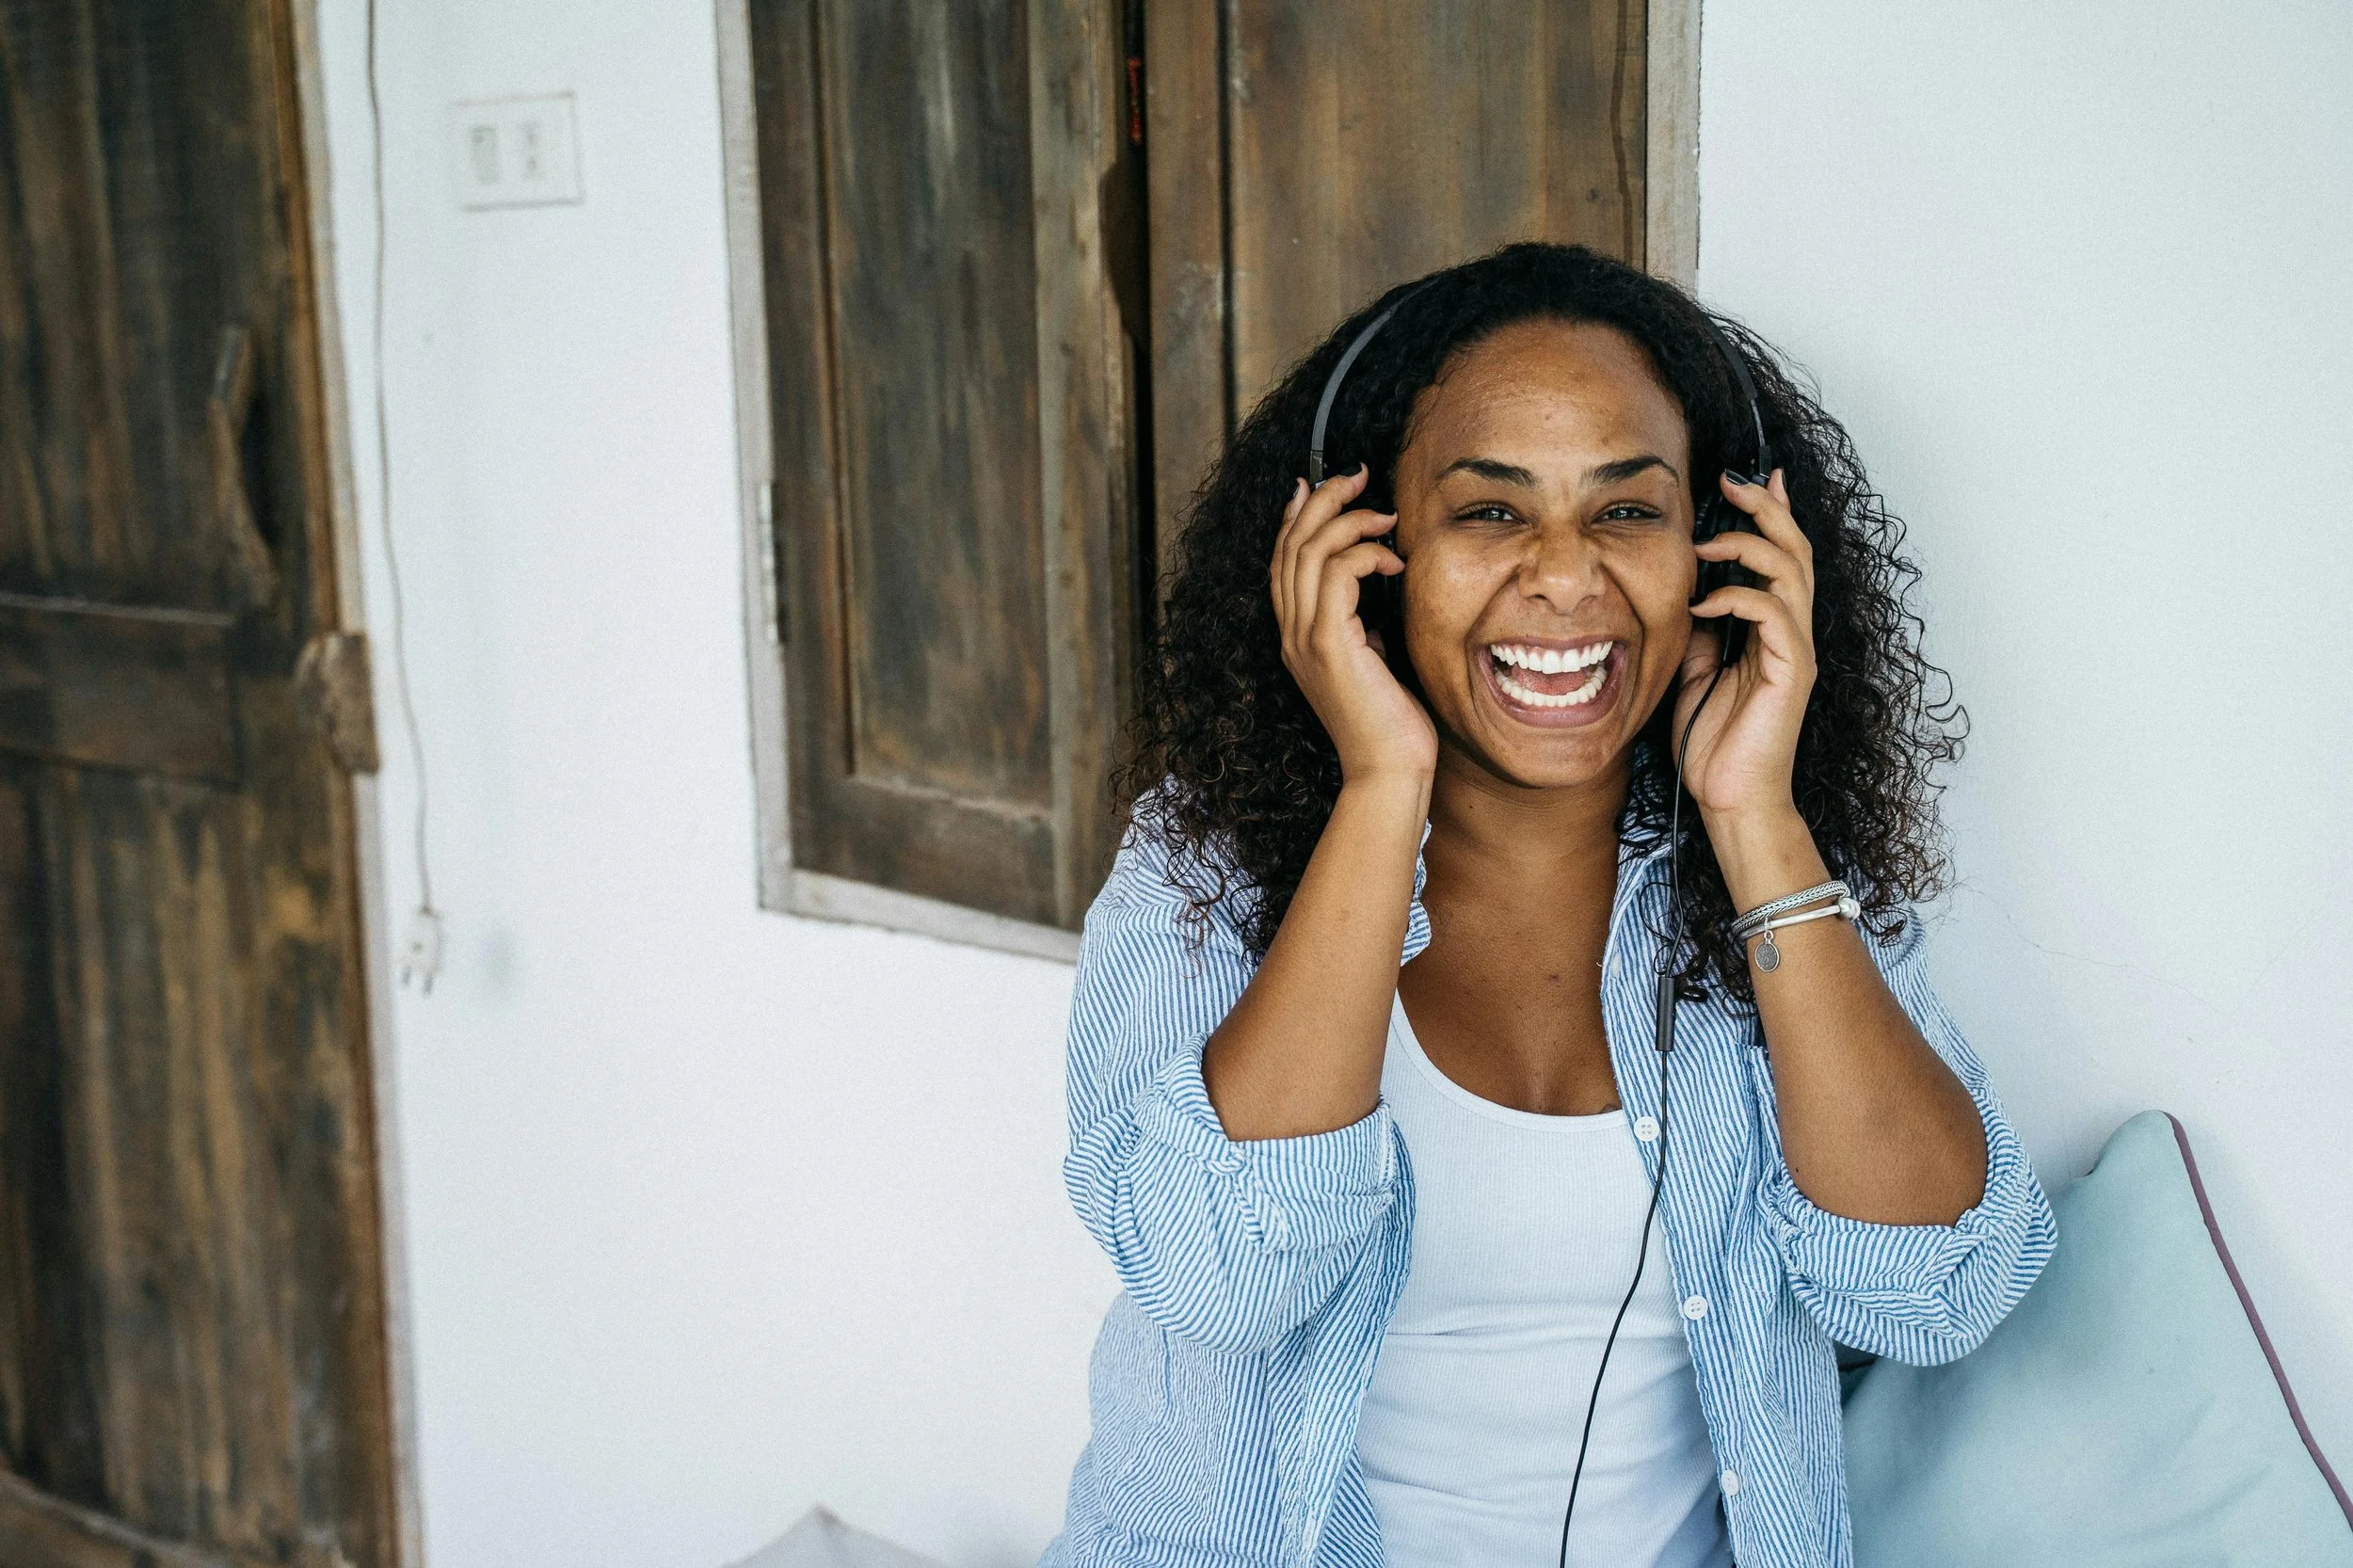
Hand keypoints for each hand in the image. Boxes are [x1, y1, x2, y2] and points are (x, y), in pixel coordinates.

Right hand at [1270, 466, 1436, 784]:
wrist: (1388, 771)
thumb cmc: (1390, 723)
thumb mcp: (1372, 662)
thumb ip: (1360, 628)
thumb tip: (1371, 599)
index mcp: (1297, 637)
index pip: (1283, 561)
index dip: (1296, 516)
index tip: (1321, 483)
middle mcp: (1291, 634)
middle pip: (1290, 545)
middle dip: (1322, 500)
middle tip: (1356, 476)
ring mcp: (1304, 639)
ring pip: (1308, 552)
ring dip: (1347, 520)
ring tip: (1383, 514)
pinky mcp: (1328, 645)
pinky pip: (1336, 575)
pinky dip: (1364, 554)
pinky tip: (1393, 560)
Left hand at [1676, 469, 1815, 823]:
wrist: (1729, 799)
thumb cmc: (1714, 743)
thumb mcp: (1696, 671)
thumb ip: (1701, 631)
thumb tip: (1690, 593)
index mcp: (1771, 630)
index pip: (1779, 558)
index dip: (1770, 515)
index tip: (1747, 480)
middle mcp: (1791, 633)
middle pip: (1794, 551)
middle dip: (1766, 509)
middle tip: (1732, 482)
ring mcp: (1795, 651)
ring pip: (1791, 571)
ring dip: (1749, 544)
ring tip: (1708, 539)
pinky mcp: (1791, 671)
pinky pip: (1772, 614)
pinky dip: (1736, 596)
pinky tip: (1702, 600)